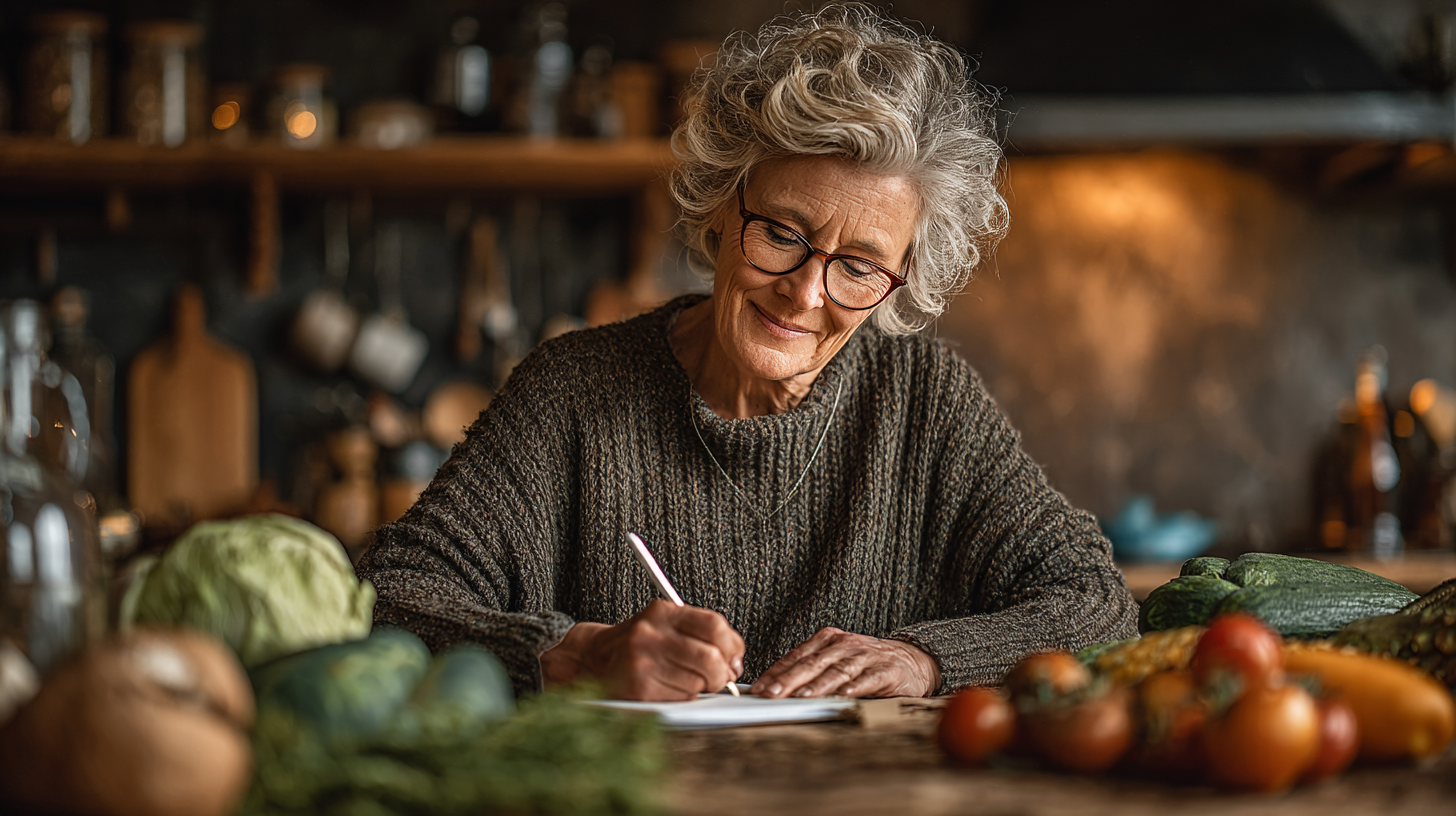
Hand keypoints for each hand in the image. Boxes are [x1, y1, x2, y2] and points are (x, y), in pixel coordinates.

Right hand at [540, 599, 744, 700]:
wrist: (592, 661)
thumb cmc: (637, 646)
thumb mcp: (665, 627)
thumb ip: (700, 636)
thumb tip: (735, 664)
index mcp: (662, 613)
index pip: (714, 625)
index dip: (733, 646)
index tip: (734, 658)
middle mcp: (651, 633)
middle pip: (711, 657)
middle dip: (720, 674)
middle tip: (716, 679)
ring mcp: (643, 661)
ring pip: (698, 682)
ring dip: (699, 688)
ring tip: (683, 682)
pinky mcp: (639, 688)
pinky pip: (680, 698)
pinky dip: (682, 698)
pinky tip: (667, 690)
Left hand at [750, 628, 940, 698]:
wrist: (912, 659)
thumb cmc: (866, 662)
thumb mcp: (836, 659)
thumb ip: (810, 670)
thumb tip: (775, 687)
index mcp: (828, 640)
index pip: (796, 656)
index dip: (776, 672)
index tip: (758, 688)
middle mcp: (845, 645)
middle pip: (812, 664)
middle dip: (788, 680)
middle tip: (770, 694)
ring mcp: (866, 657)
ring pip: (837, 672)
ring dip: (818, 685)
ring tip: (801, 697)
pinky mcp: (886, 671)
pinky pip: (868, 680)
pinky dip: (855, 687)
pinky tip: (844, 695)